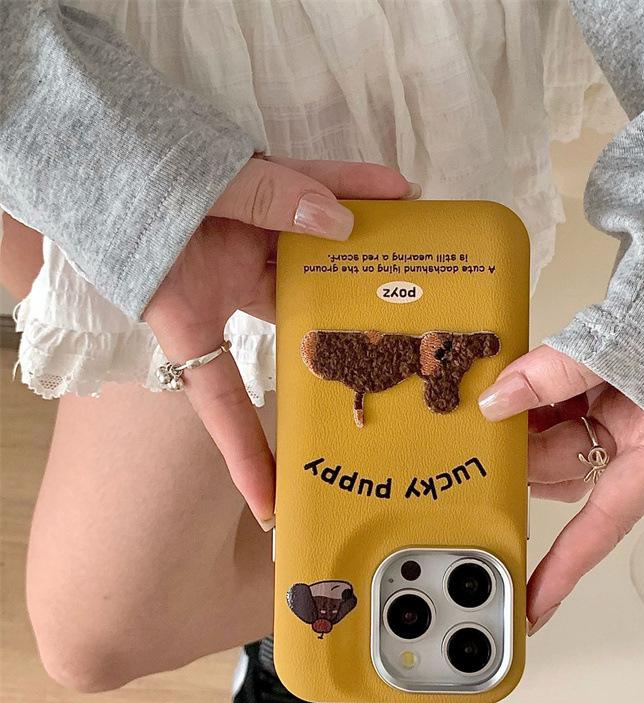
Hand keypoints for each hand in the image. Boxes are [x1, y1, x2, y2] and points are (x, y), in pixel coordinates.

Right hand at [143, 156, 416, 527]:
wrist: (101, 134)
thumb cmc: (124, 183)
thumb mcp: (187, 204)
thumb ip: (261, 205)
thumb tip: (339, 221)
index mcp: (193, 316)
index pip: (222, 402)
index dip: (245, 456)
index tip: (273, 505)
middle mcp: (228, 284)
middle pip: (300, 312)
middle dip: (348, 324)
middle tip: (405, 342)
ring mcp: (248, 240)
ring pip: (315, 245)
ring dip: (364, 239)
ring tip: (419, 246)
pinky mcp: (259, 191)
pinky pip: (310, 185)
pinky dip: (348, 182)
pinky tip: (395, 185)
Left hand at [478, 345, 643, 632]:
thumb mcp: (610, 346)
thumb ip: (550, 375)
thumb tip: (493, 403)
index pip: (603, 523)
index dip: (565, 567)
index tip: (531, 605)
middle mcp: (629, 445)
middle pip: (562, 474)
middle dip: (522, 457)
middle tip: (487, 437)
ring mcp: (608, 423)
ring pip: (547, 445)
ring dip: (517, 428)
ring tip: (497, 402)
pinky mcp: (590, 401)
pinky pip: (548, 416)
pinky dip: (525, 405)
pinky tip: (509, 389)